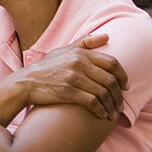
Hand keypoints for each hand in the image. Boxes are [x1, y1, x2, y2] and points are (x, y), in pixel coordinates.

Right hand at [6, 34, 129, 119]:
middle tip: (120, 104)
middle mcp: (79, 64)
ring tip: (113, 113)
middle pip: (110, 80)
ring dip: (111, 106)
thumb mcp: (64, 50)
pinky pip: (92, 102)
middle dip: (119, 95)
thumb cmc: (46, 67)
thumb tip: (107, 36)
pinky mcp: (68, 92)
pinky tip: (102, 115)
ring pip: (103, 93)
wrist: (26, 82)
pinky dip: (100, 110)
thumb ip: (85, 42)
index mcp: (81, 53)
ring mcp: (73, 78)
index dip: (123, 76)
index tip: (126, 86)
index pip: (112, 63)